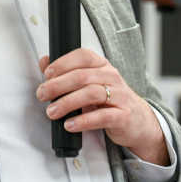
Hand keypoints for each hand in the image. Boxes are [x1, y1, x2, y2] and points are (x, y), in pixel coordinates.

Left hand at [36, 49, 168, 164]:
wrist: (138, 122)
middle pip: (82, 76)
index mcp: (102, 66)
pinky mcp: (123, 116)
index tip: (46, 74)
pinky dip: (83, 121)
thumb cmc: (110, 101)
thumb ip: (66, 72)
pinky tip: (70, 125)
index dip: (62, 63)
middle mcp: (112, 77)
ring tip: (52, 112)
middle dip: (57, 85)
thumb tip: (44, 61)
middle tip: (42, 95)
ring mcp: (120, 96)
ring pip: (91, 94)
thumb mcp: (90, 83)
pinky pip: (102, 117)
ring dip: (67, 103)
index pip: (83, 56)